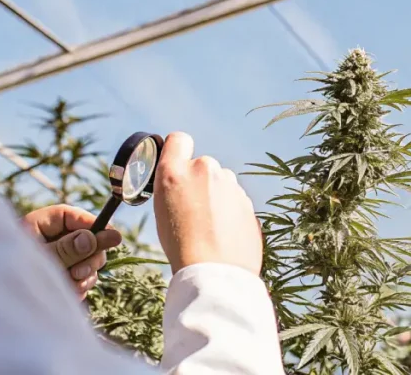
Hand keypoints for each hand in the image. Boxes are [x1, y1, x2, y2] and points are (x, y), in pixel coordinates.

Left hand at [21, 205, 122, 299]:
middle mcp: (49, 240)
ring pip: (87, 260)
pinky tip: (69, 294)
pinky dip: (79, 286)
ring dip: (85, 275)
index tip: (111, 235)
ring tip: (71, 286)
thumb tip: (93, 236)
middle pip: (86, 237)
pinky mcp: (61, 277)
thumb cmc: (8, 277)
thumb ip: (67, 249)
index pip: (71, 215)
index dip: (92, 223)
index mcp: (37, 226)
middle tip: (81, 272)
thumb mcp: (41, 261)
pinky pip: (81, 278)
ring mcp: (57, 259)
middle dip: (90, 256)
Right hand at [153, 132, 261, 274]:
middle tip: (192, 211)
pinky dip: (230, 213)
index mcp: (177, 171)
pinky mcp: (248, 202)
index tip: (178, 166)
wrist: (214, 271)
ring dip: (217, 197)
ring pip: (221, 184)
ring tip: (208, 228)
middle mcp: (206, 170)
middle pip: (202, 166)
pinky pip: (235, 202)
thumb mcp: (161, 210)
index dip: (178, 152)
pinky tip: (223, 235)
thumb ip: (175, 185)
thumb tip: (184, 181)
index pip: (179, 140)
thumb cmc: (181, 245)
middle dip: (199, 182)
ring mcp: (231, 185)